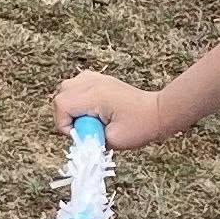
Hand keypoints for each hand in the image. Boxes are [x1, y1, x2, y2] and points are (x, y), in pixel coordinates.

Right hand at [53, 72, 167, 150]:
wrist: (158, 113)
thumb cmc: (140, 126)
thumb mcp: (112, 140)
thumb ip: (89, 138)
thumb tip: (78, 137)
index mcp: (94, 95)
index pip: (61, 104)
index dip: (64, 124)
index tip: (80, 134)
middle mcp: (93, 82)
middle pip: (61, 94)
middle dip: (66, 115)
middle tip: (84, 128)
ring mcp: (96, 78)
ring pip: (67, 88)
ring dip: (72, 106)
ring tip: (89, 119)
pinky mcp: (100, 80)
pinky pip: (78, 85)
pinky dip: (79, 98)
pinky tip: (92, 109)